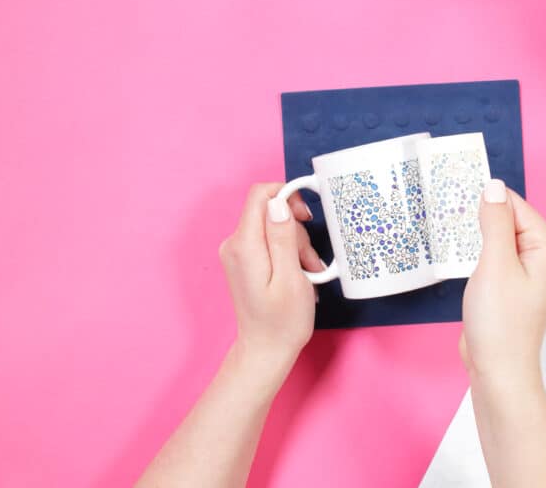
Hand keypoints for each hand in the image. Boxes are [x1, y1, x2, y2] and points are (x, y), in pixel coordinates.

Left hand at [218, 183, 323, 372]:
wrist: (265, 350)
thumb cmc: (282, 321)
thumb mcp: (291, 278)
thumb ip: (282, 237)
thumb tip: (278, 203)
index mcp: (244, 245)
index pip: (260, 195)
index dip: (287, 195)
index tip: (307, 215)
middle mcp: (235, 244)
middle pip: (270, 211)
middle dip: (297, 230)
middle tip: (310, 260)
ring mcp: (238, 252)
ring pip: (274, 226)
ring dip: (296, 245)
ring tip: (307, 273)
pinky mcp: (245, 259)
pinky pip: (270, 241)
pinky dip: (288, 253)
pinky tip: (299, 274)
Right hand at [461, 180, 545, 384]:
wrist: (498, 369)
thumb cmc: (501, 323)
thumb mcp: (495, 264)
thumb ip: (495, 222)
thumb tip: (493, 187)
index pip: (514, 205)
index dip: (486, 202)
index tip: (456, 196)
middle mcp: (543, 255)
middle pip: (508, 218)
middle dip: (480, 219)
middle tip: (449, 218)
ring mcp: (528, 271)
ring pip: (498, 237)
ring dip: (476, 237)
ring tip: (451, 238)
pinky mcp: (511, 284)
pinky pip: (494, 255)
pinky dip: (476, 253)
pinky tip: (459, 258)